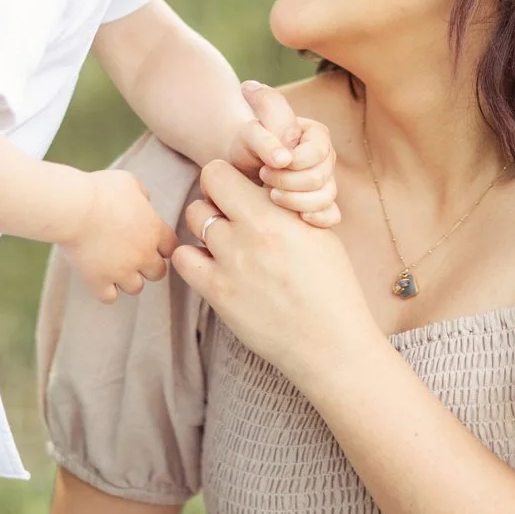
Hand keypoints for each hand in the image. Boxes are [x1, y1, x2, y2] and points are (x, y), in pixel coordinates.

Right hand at [59, 170, 178, 303]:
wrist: (74, 207)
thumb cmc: (100, 190)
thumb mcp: (128, 182)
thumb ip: (142, 195)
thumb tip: (144, 202)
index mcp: (154, 230)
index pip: (171, 248)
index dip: (160, 246)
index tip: (148, 241)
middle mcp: (143, 254)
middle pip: (158, 273)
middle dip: (147, 265)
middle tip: (131, 256)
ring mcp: (121, 271)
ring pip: (136, 288)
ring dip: (127, 279)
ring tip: (114, 266)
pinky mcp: (99, 281)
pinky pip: (110, 297)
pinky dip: (106, 290)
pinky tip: (99, 277)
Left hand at [173, 159, 376, 382]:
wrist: (329, 340)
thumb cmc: (330, 285)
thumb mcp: (317, 232)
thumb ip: (282, 206)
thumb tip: (258, 186)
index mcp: (274, 213)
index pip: (218, 172)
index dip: (224, 179)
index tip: (237, 192)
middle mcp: (247, 234)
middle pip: (202, 195)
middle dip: (215, 200)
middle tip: (232, 216)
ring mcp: (229, 264)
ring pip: (193, 222)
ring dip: (206, 227)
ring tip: (227, 242)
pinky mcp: (217, 293)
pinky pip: (184, 260)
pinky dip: (194, 257)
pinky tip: (214, 265)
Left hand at [227, 81, 341, 228]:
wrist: (242, 167)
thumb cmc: (248, 145)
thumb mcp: (251, 128)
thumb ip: (264, 121)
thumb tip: (283, 155)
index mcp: (316, 135)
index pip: (317, 153)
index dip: (293, 163)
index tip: (268, 165)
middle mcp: (326, 158)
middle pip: (322, 178)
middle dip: (291, 183)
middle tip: (265, 181)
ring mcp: (326, 182)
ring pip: (326, 198)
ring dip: (297, 201)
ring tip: (272, 198)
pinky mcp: (321, 205)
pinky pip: (332, 216)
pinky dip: (317, 218)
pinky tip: (298, 218)